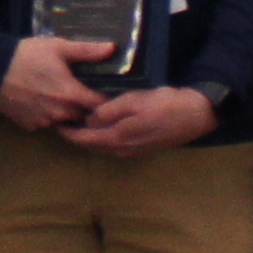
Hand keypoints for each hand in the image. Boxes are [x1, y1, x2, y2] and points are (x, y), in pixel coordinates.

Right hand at [0, 36, 116, 131]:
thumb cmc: (27, 55)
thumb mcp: (58, 47)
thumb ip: (87, 50)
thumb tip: (113, 49)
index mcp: (71, 95)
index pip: (101, 106)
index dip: (107, 100)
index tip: (107, 92)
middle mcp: (61, 114)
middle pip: (85, 116)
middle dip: (88, 107)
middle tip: (85, 91)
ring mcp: (44, 122)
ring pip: (66, 121)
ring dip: (68, 113)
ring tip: (63, 96)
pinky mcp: (30, 126)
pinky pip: (47, 124)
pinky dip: (49, 116)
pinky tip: (43, 101)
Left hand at [62, 84, 218, 158]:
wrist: (196, 115)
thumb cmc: (164, 104)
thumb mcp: (133, 101)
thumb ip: (108, 111)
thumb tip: (88, 120)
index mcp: (116, 138)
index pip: (84, 139)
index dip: (68, 132)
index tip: (56, 122)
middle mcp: (122, 150)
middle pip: (92, 146)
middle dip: (76, 136)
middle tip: (64, 121)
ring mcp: (133, 151)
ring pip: (103, 147)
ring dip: (90, 138)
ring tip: (79, 123)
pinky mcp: (142, 148)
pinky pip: (115, 146)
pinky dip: (103, 138)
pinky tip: (103, 127)